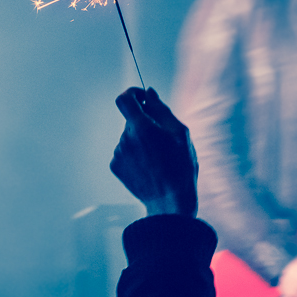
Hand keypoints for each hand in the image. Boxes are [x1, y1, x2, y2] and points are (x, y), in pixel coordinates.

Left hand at [110, 87, 198, 216]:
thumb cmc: (180, 167)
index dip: (133, 94)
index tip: (144, 99)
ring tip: (157, 158)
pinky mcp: (115, 167)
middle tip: (163, 140)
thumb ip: (161, 109)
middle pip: (131, 120)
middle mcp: (125, 139)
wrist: (170, 202)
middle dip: (145, 123)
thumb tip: (149, 94)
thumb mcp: (179, 133)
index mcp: (141, 127)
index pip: (124, 99)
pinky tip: (149, 166)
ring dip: (140, 141)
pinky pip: (124, 152)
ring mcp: (118, 154)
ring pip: (128, 137)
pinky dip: (135, 154)